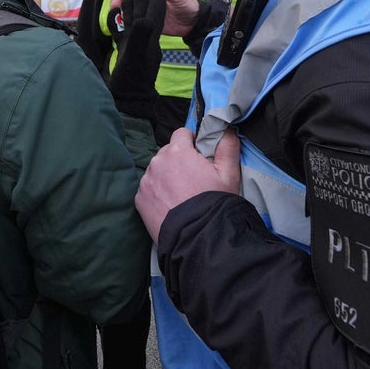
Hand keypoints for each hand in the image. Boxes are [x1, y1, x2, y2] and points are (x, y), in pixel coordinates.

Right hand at [109, 0, 165, 120]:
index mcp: (150, 34)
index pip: (155, 6)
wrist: (130, 102)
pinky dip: (120, 24)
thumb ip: (141, 32)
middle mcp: (145, 37)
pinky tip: (113, 22)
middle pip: (144, 10)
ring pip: (133, 19)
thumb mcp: (138, 54)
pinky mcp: (129, 51)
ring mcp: (137, 44)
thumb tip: (144, 13)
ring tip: (116, 4)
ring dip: (126, 10)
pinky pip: (125, 32)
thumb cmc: (132, 79)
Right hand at [114, 0, 199, 37]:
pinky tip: (123, 24)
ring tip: (114, 14)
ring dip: (123, 11)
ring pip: (133, 10)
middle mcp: (150, 1)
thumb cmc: (188, 5)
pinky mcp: (150, 23)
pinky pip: (138, 22)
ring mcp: (149, 12)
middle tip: (113, 5)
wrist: (194, 23)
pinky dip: (129, 22)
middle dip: (122, 0)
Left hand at [136, 128, 240, 242]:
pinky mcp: (139, 199)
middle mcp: (157, 162)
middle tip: (193, 178)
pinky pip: (149, 188)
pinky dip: (157, 192)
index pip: (181, 133)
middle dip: (179, 160)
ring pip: (157, 170)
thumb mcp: (229, 174)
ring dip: (167, 176)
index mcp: (178, 151)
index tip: (199, 156)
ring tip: (181, 194)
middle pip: (168, 152)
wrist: (196, 238)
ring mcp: (146, 181)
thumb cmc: (214, 204)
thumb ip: (227, 147)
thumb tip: (227, 130)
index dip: (192, 143)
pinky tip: (171, 204)